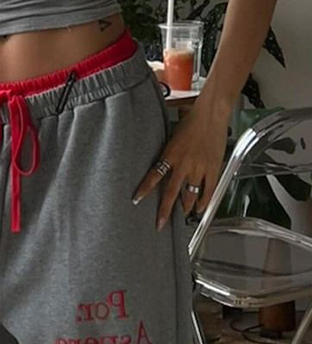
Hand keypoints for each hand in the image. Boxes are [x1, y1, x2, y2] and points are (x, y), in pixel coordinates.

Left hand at [131, 100, 229, 230]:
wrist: (212, 112)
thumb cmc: (192, 120)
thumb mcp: (172, 136)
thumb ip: (167, 152)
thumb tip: (160, 163)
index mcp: (171, 155)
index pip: (153, 176)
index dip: (144, 190)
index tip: (136, 200)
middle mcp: (184, 164)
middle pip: (171, 193)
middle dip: (165, 211)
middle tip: (160, 224)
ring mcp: (199, 168)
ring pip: (190, 195)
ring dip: (185, 207)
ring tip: (182, 215)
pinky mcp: (213, 169)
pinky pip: (208, 191)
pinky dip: (204, 202)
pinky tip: (200, 209)